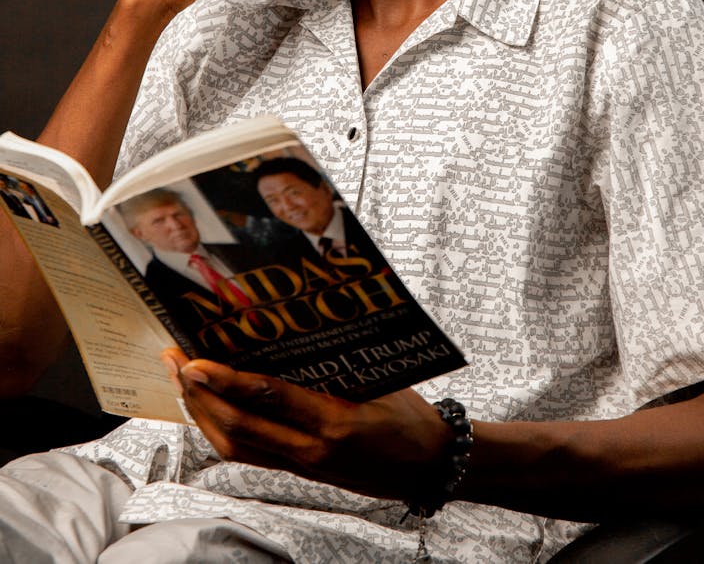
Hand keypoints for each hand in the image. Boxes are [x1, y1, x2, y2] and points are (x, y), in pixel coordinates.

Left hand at [162, 348, 450, 501]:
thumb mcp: (378, 380)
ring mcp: (304, 467)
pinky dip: (222, 431)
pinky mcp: (301, 474)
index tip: (195, 361)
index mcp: (334, 423)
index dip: (226, 381)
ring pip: (236, 447)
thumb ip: (333, 363)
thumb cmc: (409, 416)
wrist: (430, 466)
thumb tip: (289, 328)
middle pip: (237, 429)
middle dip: (199, 397)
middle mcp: (312, 451)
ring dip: (203, 415)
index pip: (268, 399)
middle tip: (174, 363)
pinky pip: (250, 454)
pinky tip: (210, 408)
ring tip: (182, 383)